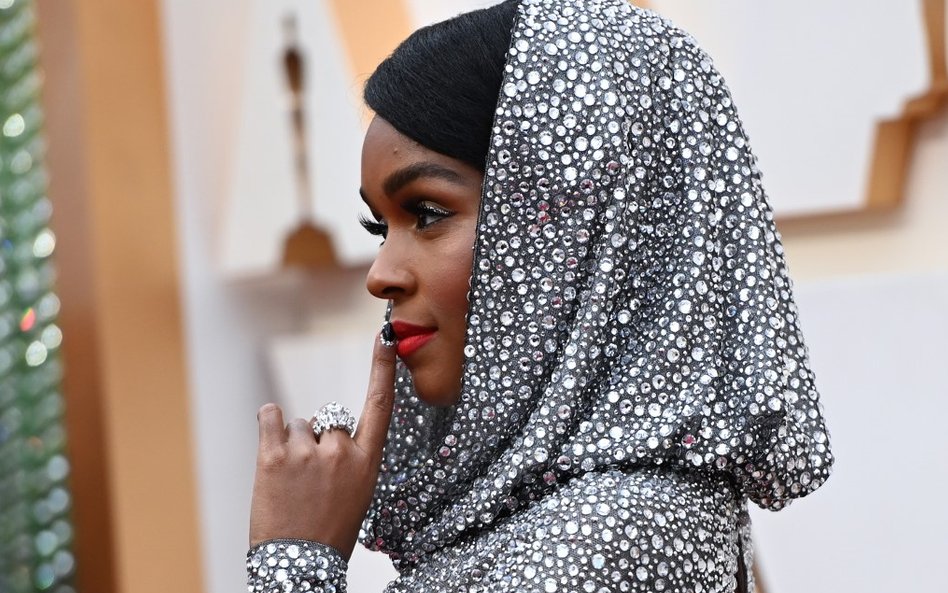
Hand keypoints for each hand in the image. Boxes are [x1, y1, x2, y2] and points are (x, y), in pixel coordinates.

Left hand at [249, 333, 395, 559]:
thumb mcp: (356, 493)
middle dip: (317, 439)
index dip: (382, 370)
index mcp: (367, 462)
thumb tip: (328, 429)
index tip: (384, 338)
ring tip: (290, 481)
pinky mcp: (274, 456)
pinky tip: (270, 446)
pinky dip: (268, 423)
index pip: (380, 406)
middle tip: (309, 477)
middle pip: (328, 418)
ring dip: (291, 444)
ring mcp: (307, 453)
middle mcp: (341, 451)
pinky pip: (271, 416)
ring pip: (298, 424)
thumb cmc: (328, 530)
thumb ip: (348, 457)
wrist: (300, 566)